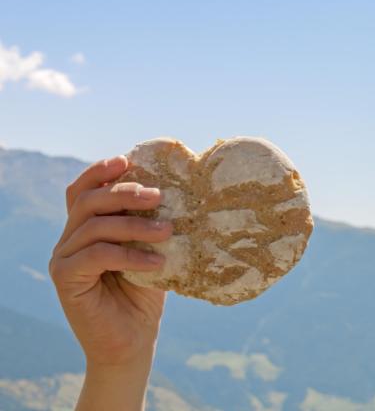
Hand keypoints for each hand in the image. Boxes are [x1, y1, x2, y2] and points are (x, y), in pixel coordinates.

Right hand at [48, 155, 172, 410]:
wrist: (132, 342)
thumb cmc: (145, 295)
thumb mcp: (151, 252)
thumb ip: (152, 225)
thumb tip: (183, 193)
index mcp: (87, 229)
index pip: (83, 191)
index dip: (101, 172)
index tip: (128, 161)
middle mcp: (70, 239)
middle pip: (89, 201)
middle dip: (125, 193)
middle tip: (160, 196)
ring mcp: (63, 258)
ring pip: (94, 225)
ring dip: (134, 224)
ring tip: (168, 231)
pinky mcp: (65, 279)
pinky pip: (96, 255)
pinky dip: (129, 253)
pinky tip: (156, 261)